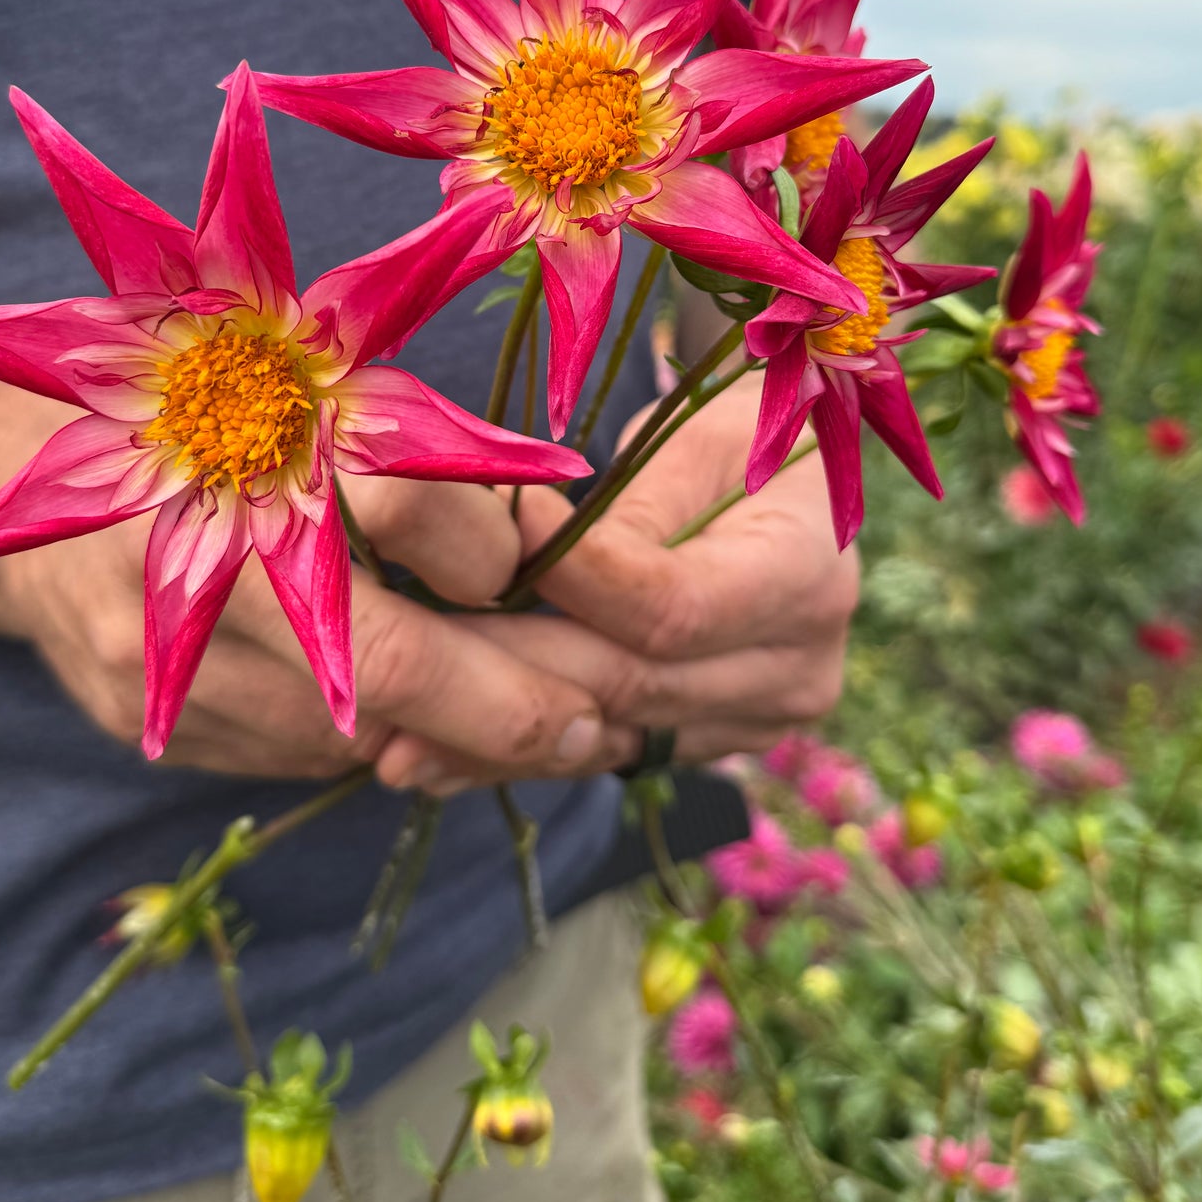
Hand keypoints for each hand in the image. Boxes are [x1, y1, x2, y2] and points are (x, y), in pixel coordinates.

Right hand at [0, 467, 630, 782]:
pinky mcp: (147, 715)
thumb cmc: (216, 432)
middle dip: (513, 708)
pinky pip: (294, 754)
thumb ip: (416, 465)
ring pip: (351, 733)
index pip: (410, 500)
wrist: (33, 489)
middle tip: (595, 728)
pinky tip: (409, 727)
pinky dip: (368, 746)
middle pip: (393, 657)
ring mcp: (168, 646)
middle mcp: (207, 544)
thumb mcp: (309, 406)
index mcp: (261, 434)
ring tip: (532, 733)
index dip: (494, 551)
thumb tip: (552, 561)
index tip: (539, 576)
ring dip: (452, 743)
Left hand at [378, 375, 855, 778]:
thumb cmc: (727, 442)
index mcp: (807, 575)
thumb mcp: (687, 448)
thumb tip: (522, 554)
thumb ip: (619, 520)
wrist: (783, 491)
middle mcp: (797, 667)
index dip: (572, 586)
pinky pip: (604, 754)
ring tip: (393, 740)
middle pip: (633, 682)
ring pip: (610, 734)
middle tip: (407, 662)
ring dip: (495, 738)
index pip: (672, 608)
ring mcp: (757, 718)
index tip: (479, 558)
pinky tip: (430, 759)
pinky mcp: (708, 741)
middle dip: (512, 670)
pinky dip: (517, 752)